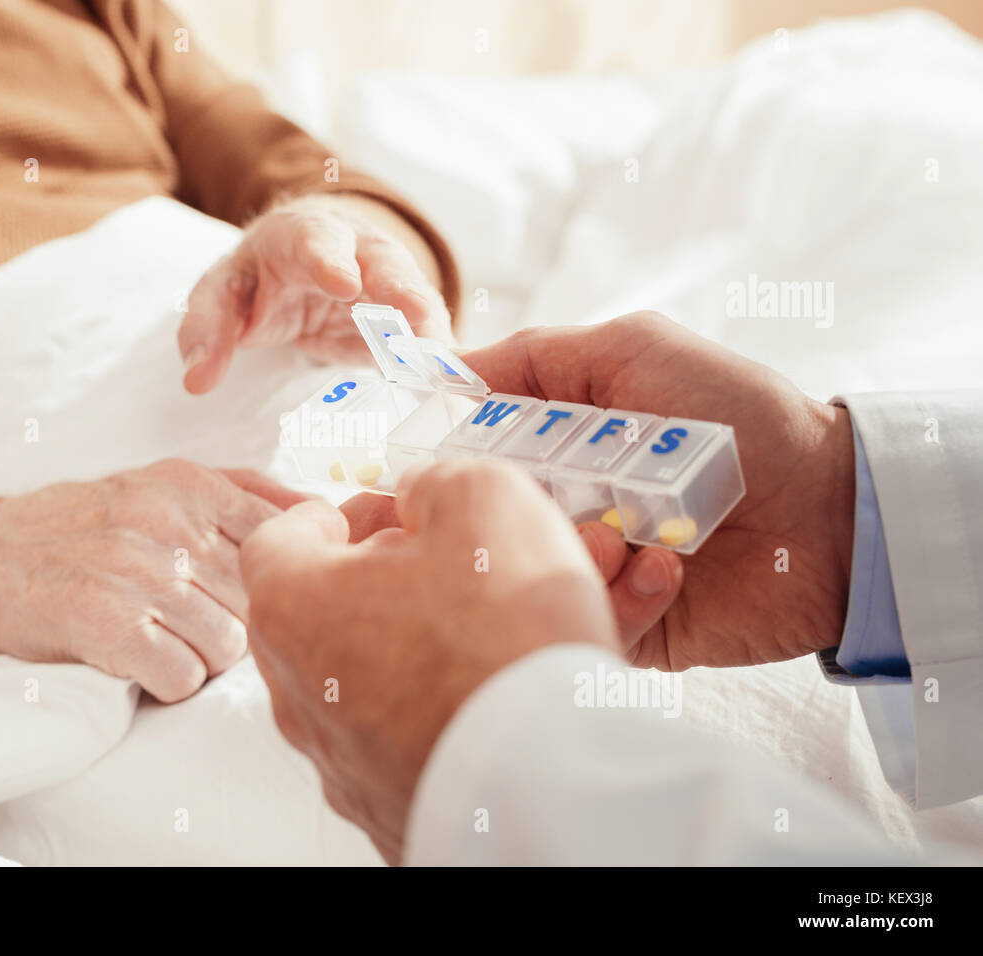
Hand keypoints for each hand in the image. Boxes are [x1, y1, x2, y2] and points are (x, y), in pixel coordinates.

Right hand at [0, 459, 305, 701]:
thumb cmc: (94, 524)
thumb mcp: (165, 483)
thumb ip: (245, 491)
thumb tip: (322, 509)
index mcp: (191, 486)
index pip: (282, 533)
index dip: (286, 573)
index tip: (271, 590)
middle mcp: (167, 525)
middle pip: (260, 600)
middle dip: (241, 622)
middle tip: (203, 623)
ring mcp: (137, 576)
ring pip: (229, 645)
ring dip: (207, 658)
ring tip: (174, 642)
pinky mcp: (106, 627)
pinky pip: (183, 678)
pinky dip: (172, 682)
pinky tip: (150, 664)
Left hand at [178, 194, 450, 393]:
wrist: (300, 274)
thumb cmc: (257, 280)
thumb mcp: (220, 296)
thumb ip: (206, 331)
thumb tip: (197, 381)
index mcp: (301, 234)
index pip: (316, 241)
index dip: (331, 260)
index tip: (345, 284)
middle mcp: (356, 249)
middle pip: (383, 262)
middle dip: (399, 287)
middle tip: (415, 314)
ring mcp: (388, 283)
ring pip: (414, 299)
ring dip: (429, 329)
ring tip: (442, 358)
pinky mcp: (405, 320)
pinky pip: (426, 335)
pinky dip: (438, 356)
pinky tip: (452, 380)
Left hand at [241, 459, 625, 863]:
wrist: (552, 780)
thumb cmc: (509, 641)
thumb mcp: (486, 499)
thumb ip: (438, 482)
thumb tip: (425, 498)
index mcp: (294, 606)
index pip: (277, 539)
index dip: (335, 514)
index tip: (381, 512)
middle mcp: (298, 692)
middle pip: (315, 613)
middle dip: (373, 580)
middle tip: (437, 565)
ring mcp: (338, 760)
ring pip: (356, 683)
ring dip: (403, 647)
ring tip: (476, 630)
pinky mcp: (384, 808)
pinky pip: (396, 744)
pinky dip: (430, 714)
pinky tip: (486, 697)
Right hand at [459, 312, 855, 669]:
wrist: (830, 507)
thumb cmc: (737, 415)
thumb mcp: (631, 350)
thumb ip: (533, 358)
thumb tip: (442, 373)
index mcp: (549, 448)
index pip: (463, 460)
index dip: (441, 462)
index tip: (423, 463)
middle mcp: (560, 509)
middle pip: (483, 523)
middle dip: (511, 510)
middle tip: (554, 496)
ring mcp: (590, 570)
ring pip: (527, 580)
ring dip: (573, 552)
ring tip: (630, 535)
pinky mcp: (624, 626)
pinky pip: (587, 623)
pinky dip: (624, 595)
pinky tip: (673, 567)